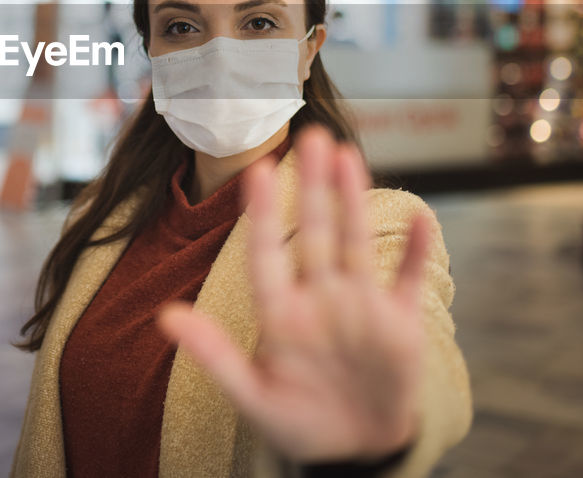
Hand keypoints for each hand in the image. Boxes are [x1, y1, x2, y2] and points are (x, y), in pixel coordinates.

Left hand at [157, 126, 431, 462]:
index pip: (267, 253)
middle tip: (310, 135)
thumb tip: (165, 317)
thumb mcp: (252, 397)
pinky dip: (417, 250)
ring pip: (355, 242)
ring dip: (353, 200)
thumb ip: (214, 356)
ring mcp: (361, 306)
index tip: (256, 169)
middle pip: (314, 232)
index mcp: (281, 314)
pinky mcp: (400, 322)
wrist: (356, 449)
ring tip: (347, 155)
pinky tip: (418, 215)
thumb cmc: (298, 423)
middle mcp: (321, 298)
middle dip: (311, 186)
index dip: (261, 214)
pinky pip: (408, 278)